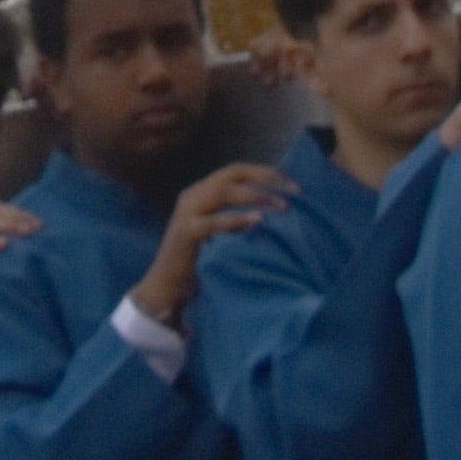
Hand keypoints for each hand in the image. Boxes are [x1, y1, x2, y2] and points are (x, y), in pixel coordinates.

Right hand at [131, 166, 288, 325]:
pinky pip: (214, 222)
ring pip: (224, 192)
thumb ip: (236, 216)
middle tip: (294, 190)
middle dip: (266, 178)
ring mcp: (187, 213)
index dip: (264, 172)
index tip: (291, 182)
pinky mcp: (186, 233)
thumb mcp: (219, 232)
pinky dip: (237, 219)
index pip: (235, 170)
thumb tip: (275, 209)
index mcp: (200, 192)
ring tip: (282, 206)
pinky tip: (258, 222)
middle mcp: (192, 195)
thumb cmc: (198, 262)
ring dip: (257, 196)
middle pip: (232, 174)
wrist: (166, 288)